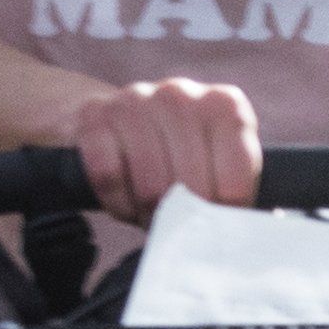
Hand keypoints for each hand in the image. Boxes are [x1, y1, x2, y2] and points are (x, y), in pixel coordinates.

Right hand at [67, 77, 263, 221]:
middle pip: (191, 187)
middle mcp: (181, 94)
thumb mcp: (215, 162)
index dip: (220, 218)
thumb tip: (229, 233)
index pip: (234, 184)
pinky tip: (125, 201)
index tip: (211, 228)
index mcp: (225, 106)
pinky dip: (117, 202)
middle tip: (176, 228)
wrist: (116, 120)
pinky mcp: (94, 114)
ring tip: (151, 215)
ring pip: (150, 186)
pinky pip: (109, 177)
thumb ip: (231, 190)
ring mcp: (135, 99)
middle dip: (182, 220)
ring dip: (148, 214)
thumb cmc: (177, 152)